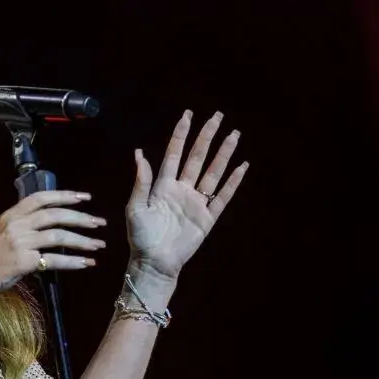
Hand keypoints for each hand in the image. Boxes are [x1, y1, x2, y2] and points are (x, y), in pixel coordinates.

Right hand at [0, 190, 106, 296]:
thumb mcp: (3, 230)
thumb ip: (23, 223)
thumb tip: (50, 219)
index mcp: (12, 214)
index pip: (41, 198)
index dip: (65, 195)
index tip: (85, 197)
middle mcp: (17, 225)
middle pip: (55, 215)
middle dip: (81, 218)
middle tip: (99, 223)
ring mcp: (20, 243)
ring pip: (58, 236)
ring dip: (82, 241)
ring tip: (98, 245)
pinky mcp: (24, 262)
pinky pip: (54, 260)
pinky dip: (72, 262)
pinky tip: (86, 263)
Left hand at [127, 110, 248, 281]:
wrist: (154, 263)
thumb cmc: (140, 237)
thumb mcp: (136, 208)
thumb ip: (141, 182)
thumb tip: (140, 153)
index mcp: (163, 185)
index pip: (174, 153)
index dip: (181, 134)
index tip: (188, 115)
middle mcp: (182, 189)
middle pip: (197, 157)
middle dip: (207, 136)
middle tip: (218, 116)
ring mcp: (196, 202)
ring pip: (213, 172)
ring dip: (223, 154)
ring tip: (234, 135)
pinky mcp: (207, 218)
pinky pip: (223, 196)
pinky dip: (233, 182)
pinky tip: (242, 166)